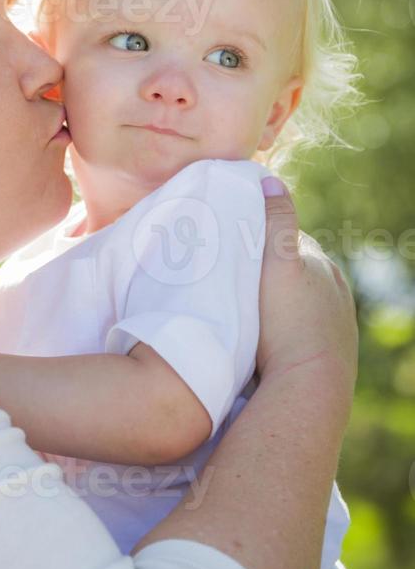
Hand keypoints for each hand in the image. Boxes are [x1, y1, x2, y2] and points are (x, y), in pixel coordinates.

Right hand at [257, 178, 358, 409]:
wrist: (308, 388)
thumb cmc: (286, 325)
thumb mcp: (276, 265)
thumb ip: (275, 222)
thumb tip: (270, 180)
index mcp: (324, 268)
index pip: (288, 242)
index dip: (259, 240)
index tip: (232, 246)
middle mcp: (336, 294)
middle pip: (295, 274)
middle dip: (270, 274)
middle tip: (234, 281)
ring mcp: (336, 327)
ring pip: (300, 306)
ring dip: (278, 306)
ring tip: (247, 314)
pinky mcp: (331, 357)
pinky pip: (302, 335)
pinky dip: (286, 332)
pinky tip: (266, 342)